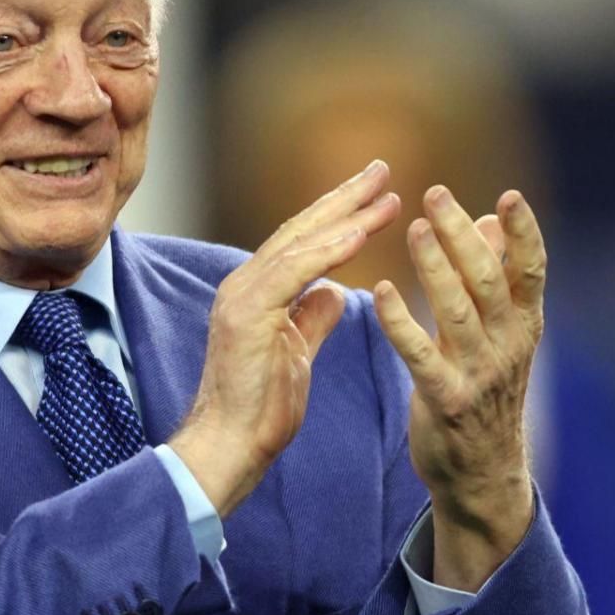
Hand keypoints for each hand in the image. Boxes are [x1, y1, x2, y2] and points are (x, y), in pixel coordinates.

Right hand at [170, 161, 401, 518]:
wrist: (229, 446)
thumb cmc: (260, 409)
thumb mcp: (297, 353)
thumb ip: (312, 317)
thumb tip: (336, 292)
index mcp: (257, 291)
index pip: (302, 241)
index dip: (339, 213)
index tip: (377, 193)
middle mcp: (245, 284)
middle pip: (301, 229)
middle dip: (344, 197)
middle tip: (382, 169)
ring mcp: (242, 296)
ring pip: (298, 242)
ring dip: (345, 215)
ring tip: (385, 194)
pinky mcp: (247, 314)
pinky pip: (293, 271)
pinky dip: (328, 249)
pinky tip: (360, 233)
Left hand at [372, 186, 543, 590]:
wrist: (483, 474)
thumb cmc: (487, 390)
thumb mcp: (501, 334)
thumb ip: (495, 276)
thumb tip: (489, 218)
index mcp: (525, 324)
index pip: (531, 270)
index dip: (523, 233)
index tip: (510, 195)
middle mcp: (509, 346)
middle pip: (490, 281)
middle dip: (463, 235)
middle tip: (435, 194)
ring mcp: (480, 375)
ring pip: (458, 312)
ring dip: (436, 268)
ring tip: (414, 229)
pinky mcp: (447, 401)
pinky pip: (421, 356)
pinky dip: (401, 323)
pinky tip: (380, 291)